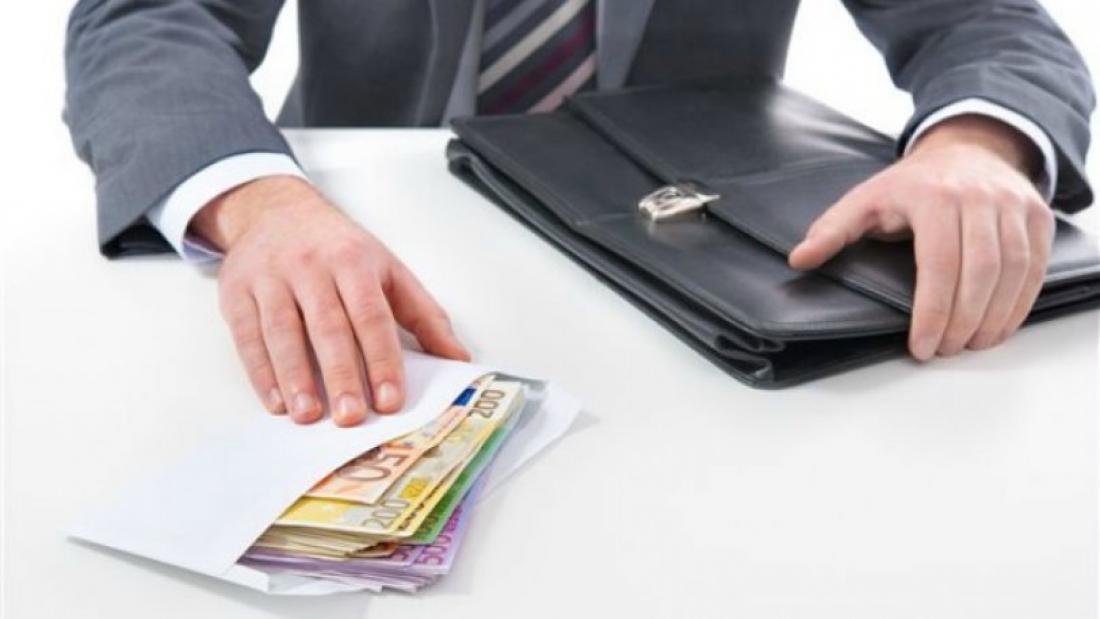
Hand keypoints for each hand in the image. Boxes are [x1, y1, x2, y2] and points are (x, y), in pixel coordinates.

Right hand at [192, 176, 469, 425]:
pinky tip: (276, 402)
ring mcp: (271, 278)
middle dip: (341, 374)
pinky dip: (260, 372)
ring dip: (295, 377)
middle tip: (351, 417)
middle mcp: (312, 267)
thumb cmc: (340, 249)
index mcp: (355, 262)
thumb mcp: (389, 270)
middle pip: (328, 326)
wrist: (277, 210)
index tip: (390, 399)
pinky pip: (247, 335)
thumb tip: (458, 357)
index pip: (372, 315)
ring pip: (283, 331)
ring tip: (309, 416)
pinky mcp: (238, 292)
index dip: (382, 359)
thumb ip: (424, 315)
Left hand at [789, 115, 1053, 359]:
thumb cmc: (911, 184)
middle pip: (980, 272)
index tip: (921, 346)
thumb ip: (832, 231)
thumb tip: (799, 259)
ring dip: (994, 317)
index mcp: (933, 196)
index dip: (931, 311)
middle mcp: (979, 197)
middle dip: (963, 321)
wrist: (967, 148)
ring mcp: (1014, 205)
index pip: (938, 264)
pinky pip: (1035, 266)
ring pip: (1013, 271)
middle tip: (945, 350)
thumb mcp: (865, 200)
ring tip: (971, 345)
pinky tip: (998, 326)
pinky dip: (1020, 303)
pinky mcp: (1038, 216)